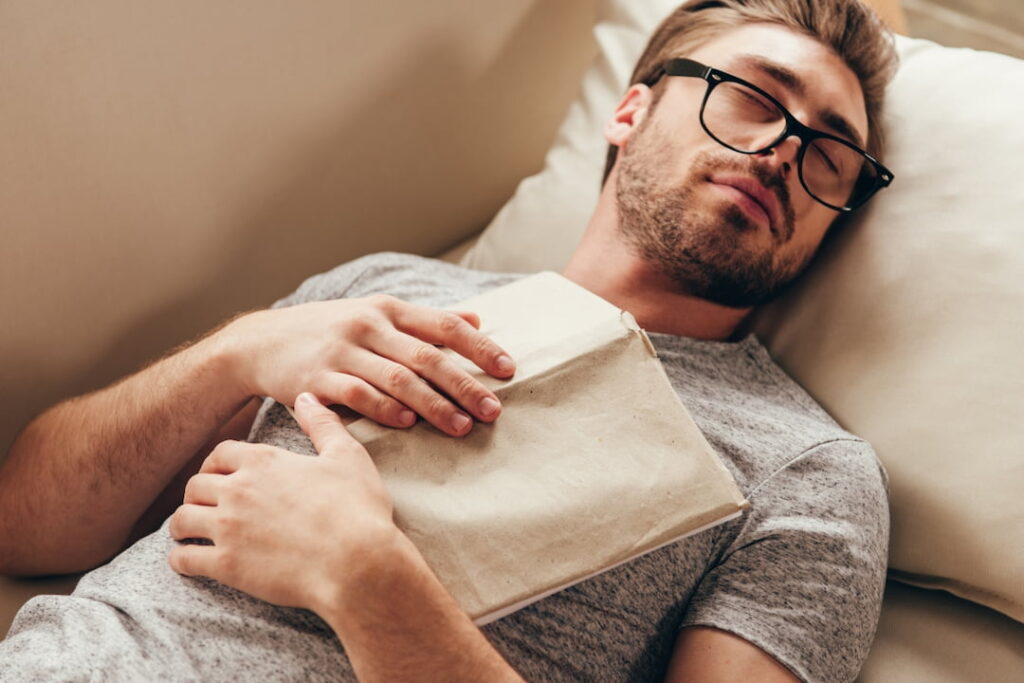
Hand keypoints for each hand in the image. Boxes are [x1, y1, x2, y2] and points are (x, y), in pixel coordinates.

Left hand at [168, 392, 403, 613]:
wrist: (357, 564)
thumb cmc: (357, 510)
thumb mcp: (347, 456)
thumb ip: (323, 424)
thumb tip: (306, 397)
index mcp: (264, 461)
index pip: (220, 454)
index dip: (216, 465)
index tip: (220, 476)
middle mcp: (238, 490)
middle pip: (194, 486)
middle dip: (198, 495)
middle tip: (206, 507)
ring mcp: (229, 528)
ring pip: (181, 520)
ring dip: (184, 525)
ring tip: (191, 533)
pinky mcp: (226, 565)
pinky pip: (183, 559)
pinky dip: (181, 560)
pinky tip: (189, 561)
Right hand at [221, 294, 515, 436]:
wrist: (261, 342)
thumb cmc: (331, 330)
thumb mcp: (377, 313)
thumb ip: (426, 320)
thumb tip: (478, 318)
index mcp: (388, 309)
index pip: (444, 326)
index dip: (480, 347)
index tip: (509, 370)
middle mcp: (368, 326)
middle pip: (427, 357)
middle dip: (465, 385)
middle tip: (494, 410)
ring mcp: (341, 353)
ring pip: (397, 379)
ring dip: (434, 405)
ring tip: (463, 426)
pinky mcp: (317, 381)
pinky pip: (357, 397)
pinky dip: (385, 411)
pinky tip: (408, 425)